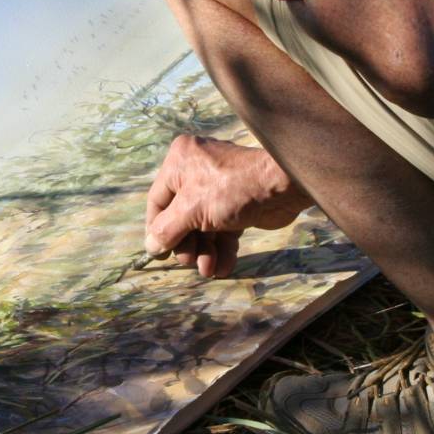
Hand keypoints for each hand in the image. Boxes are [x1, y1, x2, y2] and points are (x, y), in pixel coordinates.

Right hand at [144, 136, 310, 277]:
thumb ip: (167, 230)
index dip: (157, 230)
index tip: (160, 254)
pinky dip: (223, 248)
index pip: (158, 201)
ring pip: (203, 226)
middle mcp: (196, 172)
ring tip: (209, 270)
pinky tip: (224, 267)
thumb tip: (150, 247)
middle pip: (181, 216)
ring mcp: (219, 188)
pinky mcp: (238, 205)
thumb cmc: (229, 190)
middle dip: (187, 244)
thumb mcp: (191, 210)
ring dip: (205, 251)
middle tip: (191, 262)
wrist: (283, 187)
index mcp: (179, 163)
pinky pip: (223, 229)